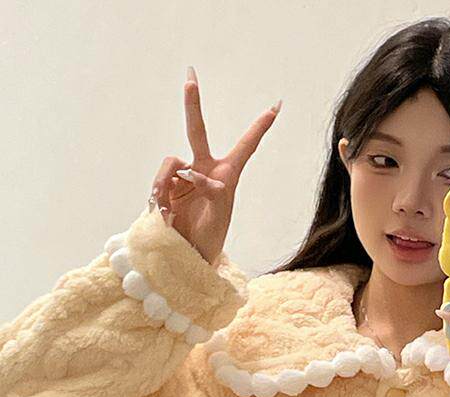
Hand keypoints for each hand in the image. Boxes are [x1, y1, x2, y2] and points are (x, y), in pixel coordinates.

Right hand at [150, 66, 281, 265]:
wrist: (186, 256)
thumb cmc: (209, 240)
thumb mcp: (218, 217)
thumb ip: (211, 191)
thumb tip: (193, 172)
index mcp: (226, 175)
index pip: (245, 146)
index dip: (259, 127)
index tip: (276, 106)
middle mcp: (203, 170)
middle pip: (197, 130)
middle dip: (192, 103)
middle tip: (190, 74)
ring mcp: (182, 176)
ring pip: (171, 162)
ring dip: (167, 182)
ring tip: (168, 209)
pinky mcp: (165, 186)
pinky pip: (159, 180)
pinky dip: (159, 194)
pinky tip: (164, 214)